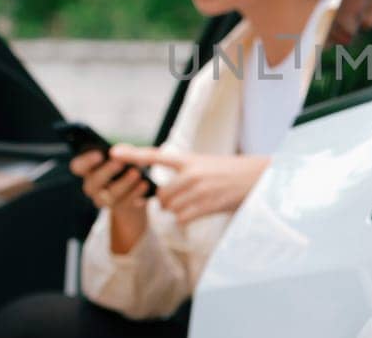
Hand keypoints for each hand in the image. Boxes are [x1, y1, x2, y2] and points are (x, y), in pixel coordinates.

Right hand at [70, 149, 152, 252]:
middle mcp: (92, 186)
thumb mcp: (125, 156)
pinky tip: (144, 184)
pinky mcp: (120, 209)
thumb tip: (120, 151)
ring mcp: (104, 200)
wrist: (138, 190)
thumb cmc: (127, 166)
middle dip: (107, 172)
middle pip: (92, 183)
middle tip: (120, 162)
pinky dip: (135, 193)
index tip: (100, 154)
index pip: (77, 167)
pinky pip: (125, 204)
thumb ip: (121, 152)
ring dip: (123, 184)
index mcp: (89, 169)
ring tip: (136, 173)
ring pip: (108, 196)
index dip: (86, 161)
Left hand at [112, 147, 270, 225]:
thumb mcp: (206, 164)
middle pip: (162, 194)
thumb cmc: (232, 171)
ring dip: (177, 211)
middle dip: (166, 201)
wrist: (258, 177)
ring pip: (171, 208)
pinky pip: (183, 218)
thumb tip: (166, 194)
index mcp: (190, 159)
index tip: (113, 152)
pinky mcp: (207, 205)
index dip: (132, 155)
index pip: (155, 156)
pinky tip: (198, 212)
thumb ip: (185, 173)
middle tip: (180, 199)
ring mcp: (199, 190)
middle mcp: (191, 173)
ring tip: (194, 204)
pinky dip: (186, 219)